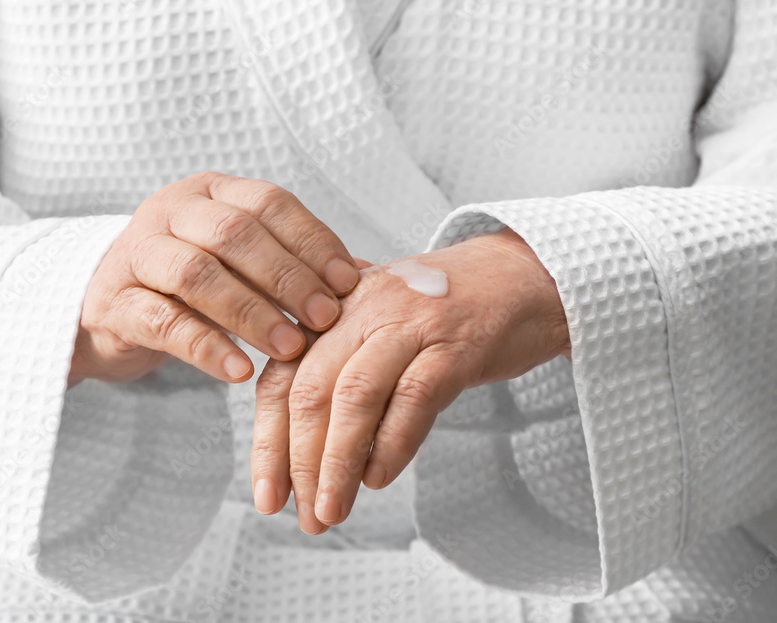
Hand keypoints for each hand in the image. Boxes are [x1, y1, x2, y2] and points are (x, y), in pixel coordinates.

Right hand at [70, 171, 359, 384]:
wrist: (107, 312)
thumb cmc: (190, 287)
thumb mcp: (242, 267)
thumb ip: (296, 267)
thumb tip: (369, 279)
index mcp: (210, 192)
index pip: (269, 202)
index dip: (311, 241)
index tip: (348, 283)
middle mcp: (170, 212)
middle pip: (234, 232)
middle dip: (286, 276)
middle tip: (325, 318)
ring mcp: (136, 254)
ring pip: (196, 273)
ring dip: (251, 312)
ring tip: (290, 348)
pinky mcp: (113, 303)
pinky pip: (162, 321)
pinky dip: (207, 347)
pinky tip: (240, 372)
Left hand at [251, 228, 569, 532]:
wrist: (525, 276)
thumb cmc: (447, 310)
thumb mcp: (377, 324)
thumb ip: (335, 365)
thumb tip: (296, 444)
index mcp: (334, 307)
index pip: (282, 378)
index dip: (269, 441)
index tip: (267, 495)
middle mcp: (363, 309)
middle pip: (310, 390)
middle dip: (298, 462)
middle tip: (304, 515)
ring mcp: (410, 323)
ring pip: (355, 396)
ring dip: (337, 463)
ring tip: (332, 510)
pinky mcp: (456, 344)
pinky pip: (415, 397)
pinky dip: (392, 443)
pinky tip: (378, 478)